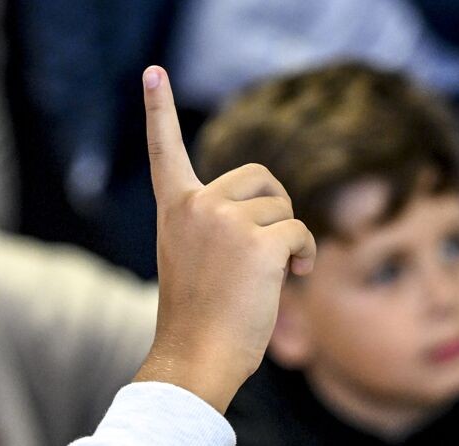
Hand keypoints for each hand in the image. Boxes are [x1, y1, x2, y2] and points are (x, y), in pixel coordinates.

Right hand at [133, 66, 315, 412]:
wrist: (194, 360)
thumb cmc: (200, 321)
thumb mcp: (196, 260)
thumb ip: (218, 227)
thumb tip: (278, 222)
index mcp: (175, 210)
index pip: (165, 151)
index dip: (159, 110)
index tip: (152, 73)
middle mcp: (196, 206)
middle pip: (258, 177)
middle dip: (275, 208)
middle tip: (268, 249)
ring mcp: (225, 222)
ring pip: (283, 208)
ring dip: (290, 238)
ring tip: (272, 275)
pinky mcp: (258, 244)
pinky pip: (301, 232)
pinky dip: (306, 256)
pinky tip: (293, 278)